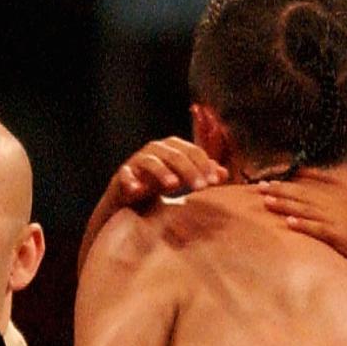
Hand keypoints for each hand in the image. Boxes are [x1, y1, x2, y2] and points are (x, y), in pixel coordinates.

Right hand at [108, 136, 227, 207]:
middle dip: (189, 170)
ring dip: (163, 172)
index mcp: (174, 148)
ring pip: (151, 162)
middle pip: (175, 155)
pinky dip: (130, 181)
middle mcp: (156, 150)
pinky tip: (137, 190)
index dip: (204, 165)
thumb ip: (203, 173)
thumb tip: (224, 173)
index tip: (214, 182)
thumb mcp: (185, 179)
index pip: (193, 152)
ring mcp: (138, 161)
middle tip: (201, 187)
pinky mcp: (122, 175)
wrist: (132, 197)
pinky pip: (125, 175)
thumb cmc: (162, 184)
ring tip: (174, 186)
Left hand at [259, 169, 346, 272]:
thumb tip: (326, 211)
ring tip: (266, 201)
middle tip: (258, 187)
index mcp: (337, 199)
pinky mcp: (341, 235)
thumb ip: (339, 208)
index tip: (267, 182)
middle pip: (302, 196)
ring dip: (285, 205)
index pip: (306, 189)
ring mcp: (337, 220)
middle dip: (279, 191)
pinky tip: (289, 222)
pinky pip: (319, 229)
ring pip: (306, 210)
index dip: (286, 185)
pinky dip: (303, 225)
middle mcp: (335, 206)